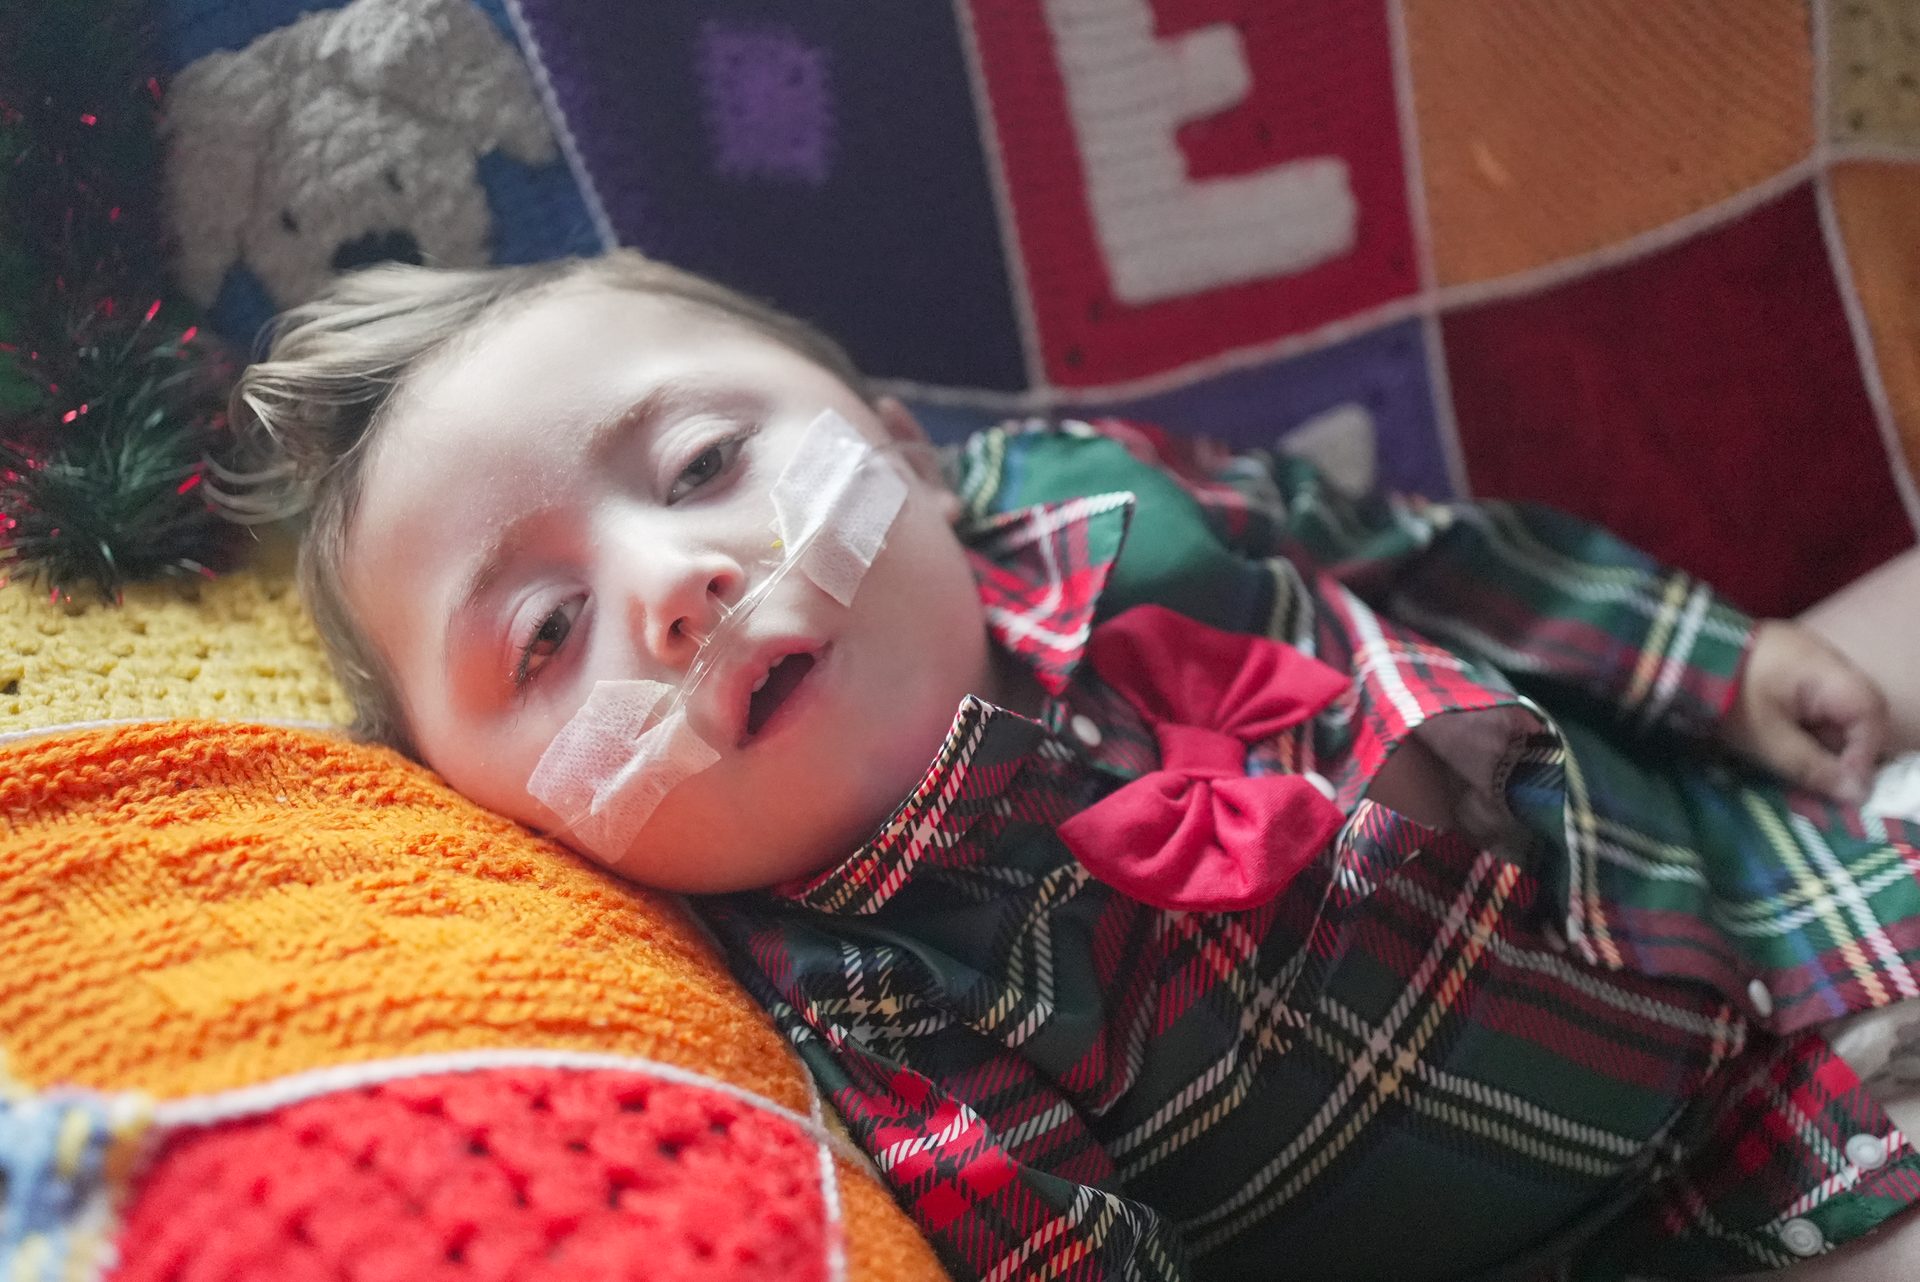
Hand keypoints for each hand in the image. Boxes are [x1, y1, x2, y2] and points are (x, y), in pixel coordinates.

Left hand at [1719, 620, 1888, 803]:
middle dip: (1840, 752)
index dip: (1863, 753)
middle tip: (1818, 785)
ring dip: (1817, 743)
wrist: (1669, 658)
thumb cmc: (1720, 696)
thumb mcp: (1765, 738)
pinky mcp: (1779, 669)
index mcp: (1825, 669)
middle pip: (1853, 713)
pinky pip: (1806, 704)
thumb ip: (1812, 766)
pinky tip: (1777, 748)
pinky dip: (1799, 729)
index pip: (1870, 712)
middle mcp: (1822, 659)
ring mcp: (1800, 662)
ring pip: (1828, 712)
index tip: (1843, 787)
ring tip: (1792, 769)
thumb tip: (1856, 794)